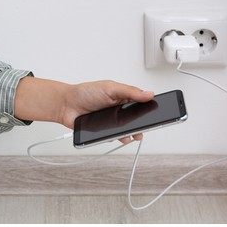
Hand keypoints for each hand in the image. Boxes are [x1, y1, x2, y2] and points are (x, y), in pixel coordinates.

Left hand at [14, 77, 153, 142]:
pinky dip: (118, 138)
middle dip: (143, 124)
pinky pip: (115, 137)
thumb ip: (130, 91)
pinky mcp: (105, 131)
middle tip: (147, 127)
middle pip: (137, 119)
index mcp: (123, 97)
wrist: (66, 105)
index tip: (160, 111)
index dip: (150, 107)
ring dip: (132, 133)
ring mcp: (112, 121)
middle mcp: (119, 109)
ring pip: (127, 130)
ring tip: (134, 135)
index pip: (141, 103)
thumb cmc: (85, 92)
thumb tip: (149, 93)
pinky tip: (120, 137)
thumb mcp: (110, 88)